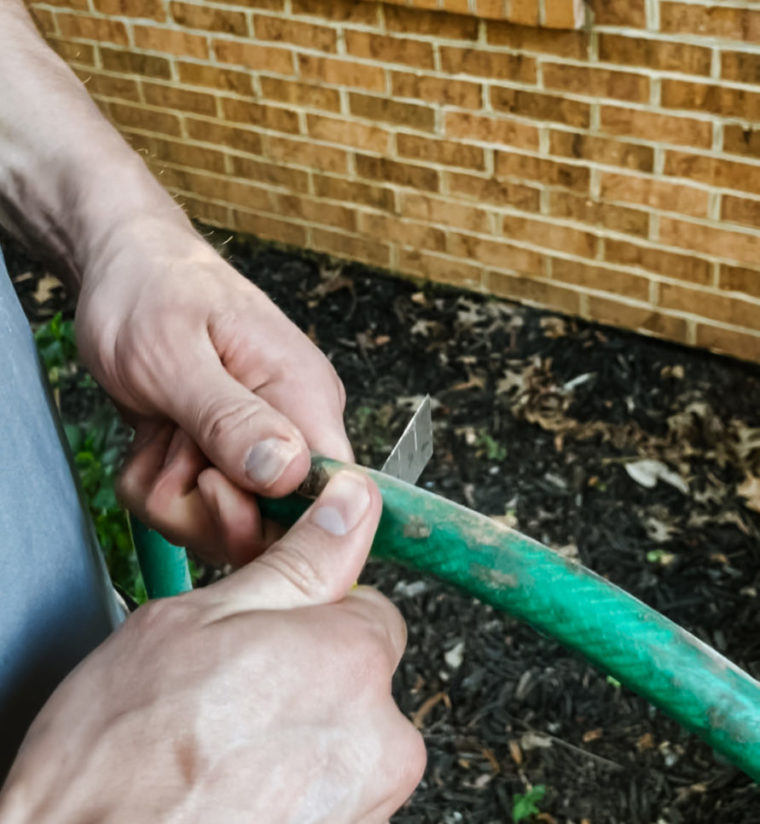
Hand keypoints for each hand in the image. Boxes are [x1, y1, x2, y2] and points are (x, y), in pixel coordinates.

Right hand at [0, 471, 424, 822]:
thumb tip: (349, 507)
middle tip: (234, 694)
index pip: (370, 608)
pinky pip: (333, 792)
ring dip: (301, 736)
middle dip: (310, 675)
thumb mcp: (198, 620)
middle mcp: (381, 737)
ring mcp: (369, 803)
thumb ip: (297, 562)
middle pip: (362, 677)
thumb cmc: (122, 763)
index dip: (314, 615)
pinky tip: (237, 790)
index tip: (274, 632)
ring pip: (345, 738)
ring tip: (226, 750)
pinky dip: (296, 788)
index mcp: (350, 657)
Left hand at [75, 216, 352, 565]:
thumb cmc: (150, 292)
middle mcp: (296, 429)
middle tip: (170, 442)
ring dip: (174, 492)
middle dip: (204, 506)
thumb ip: (230, 418)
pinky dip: (161, 485)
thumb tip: (289, 473)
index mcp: (304, 396)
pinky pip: (196, 511)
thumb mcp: (174, 354)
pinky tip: (154, 438)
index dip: (273, 517)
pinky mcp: (230, 461)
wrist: (125, 270)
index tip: (211, 484)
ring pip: (227, 525)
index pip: (330, 493)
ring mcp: (263, 448)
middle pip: (273, 525)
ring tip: (161, 429)